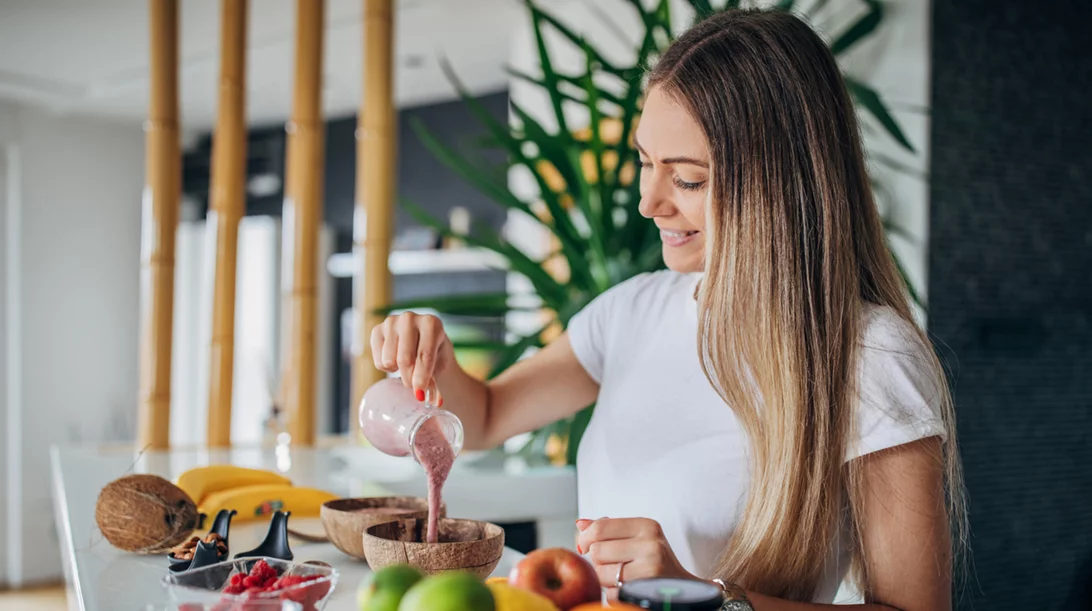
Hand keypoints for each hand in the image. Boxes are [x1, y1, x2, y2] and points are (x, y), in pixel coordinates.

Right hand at [370, 312, 453, 403]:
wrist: (423, 339)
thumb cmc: (434, 354)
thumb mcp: (438, 366)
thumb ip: (435, 383)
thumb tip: (435, 403)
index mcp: (431, 323)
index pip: (424, 355)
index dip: (421, 377)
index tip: (419, 394)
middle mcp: (410, 318)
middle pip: (405, 359)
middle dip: (409, 378)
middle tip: (413, 384)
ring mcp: (391, 321)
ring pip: (389, 360)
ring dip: (397, 371)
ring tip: (405, 365)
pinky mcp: (376, 329)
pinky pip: (378, 361)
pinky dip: (386, 367)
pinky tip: (394, 358)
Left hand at [576, 517, 697, 599]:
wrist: (684, 589)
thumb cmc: (655, 560)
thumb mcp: (639, 537)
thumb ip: (609, 528)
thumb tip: (580, 524)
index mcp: (647, 526)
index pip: (600, 528)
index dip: (586, 538)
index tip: (585, 545)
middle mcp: (651, 545)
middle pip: (598, 551)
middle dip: (598, 561)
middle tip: (612, 563)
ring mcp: (650, 569)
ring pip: (601, 573)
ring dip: (605, 578)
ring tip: (623, 576)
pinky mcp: (645, 590)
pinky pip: (611, 593)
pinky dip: (614, 593)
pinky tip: (628, 588)